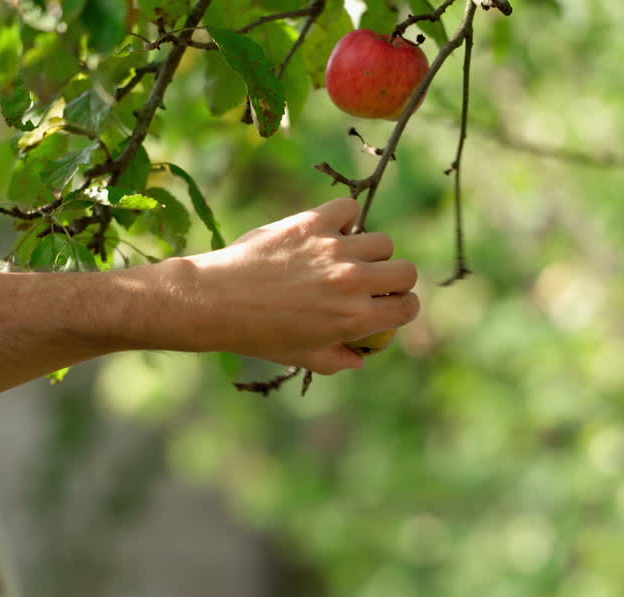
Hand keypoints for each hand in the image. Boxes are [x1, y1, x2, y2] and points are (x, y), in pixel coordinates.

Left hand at [141, 197, 419, 373]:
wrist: (216, 300)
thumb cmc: (256, 333)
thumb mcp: (300, 356)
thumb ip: (336, 359)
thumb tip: (359, 357)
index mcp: (354, 319)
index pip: (407, 307)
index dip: (403, 307)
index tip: (391, 304)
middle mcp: (351, 282)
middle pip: (405, 271)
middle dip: (396, 279)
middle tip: (374, 280)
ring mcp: (334, 250)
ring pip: (382, 241)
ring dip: (371, 249)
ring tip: (348, 255)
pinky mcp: (313, 223)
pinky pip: (349, 209)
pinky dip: (345, 217)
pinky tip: (330, 231)